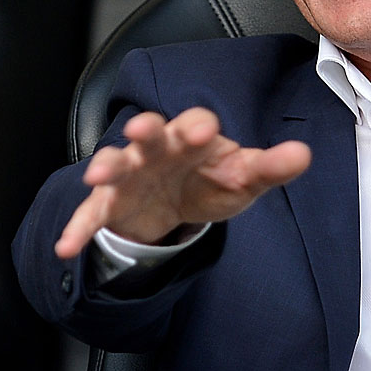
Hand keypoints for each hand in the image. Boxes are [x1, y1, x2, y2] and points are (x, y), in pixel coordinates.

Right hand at [54, 107, 310, 258]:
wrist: (173, 204)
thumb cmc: (208, 180)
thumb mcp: (242, 178)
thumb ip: (270, 168)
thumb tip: (303, 154)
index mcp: (191, 137)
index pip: (195, 124)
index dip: (197, 126)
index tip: (202, 132)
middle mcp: (156, 149)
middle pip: (148, 133)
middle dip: (144, 129)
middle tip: (140, 128)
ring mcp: (129, 175)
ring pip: (115, 164)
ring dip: (105, 166)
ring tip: (97, 174)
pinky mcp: (110, 204)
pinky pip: (92, 215)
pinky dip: (78, 230)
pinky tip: (66, 247)